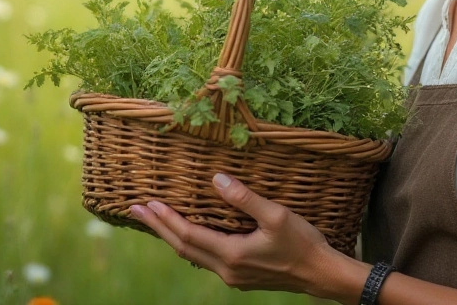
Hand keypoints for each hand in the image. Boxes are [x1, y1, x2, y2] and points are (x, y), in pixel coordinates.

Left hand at [129, 173, 353, 294]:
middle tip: (136, 210)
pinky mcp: (240, 277)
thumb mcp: (276, 216)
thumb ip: (244, 198)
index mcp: (232, 254)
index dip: (165, 219)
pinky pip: (206, 259)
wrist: (320, 274)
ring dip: (171, 236)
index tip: (146, 204)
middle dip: (158, 227)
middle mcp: (227, 270)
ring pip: (192, 255)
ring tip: (156, 220)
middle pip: (182, 248)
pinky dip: (190, 244)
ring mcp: (232, 276)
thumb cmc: (302, 243)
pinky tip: (189, 235)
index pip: (187, 235)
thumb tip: (216, 179)